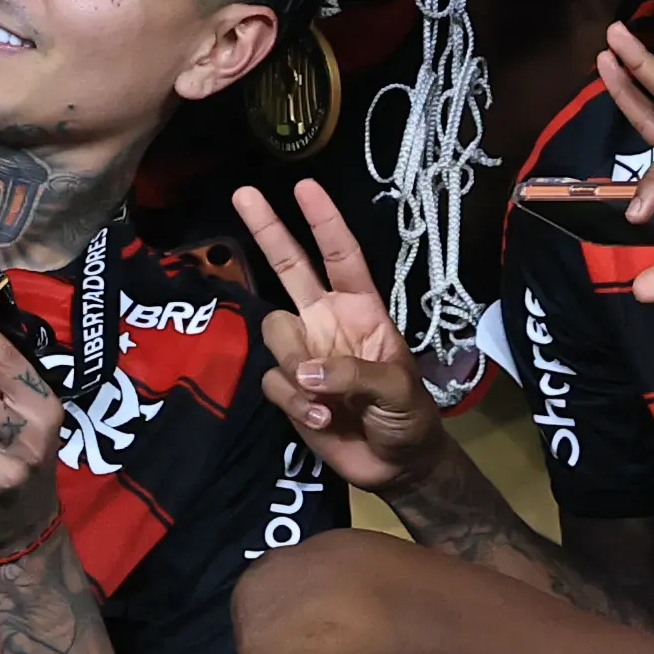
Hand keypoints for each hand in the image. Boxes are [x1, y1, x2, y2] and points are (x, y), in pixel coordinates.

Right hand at [236, 179, 447, 491]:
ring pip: (275, 333)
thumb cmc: (409, 416)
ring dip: (295, 365)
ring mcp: (306, 354)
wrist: (396, 466)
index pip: (341, 256)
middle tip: (244, 193)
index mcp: (361, 309)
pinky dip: (294, 402)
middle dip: (268, 230)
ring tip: (325, 400)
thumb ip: (354, 375)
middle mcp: (327, 321)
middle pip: (290, 267)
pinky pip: (272, 382)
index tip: (305, 187)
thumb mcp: (396, 389)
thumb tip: (307, 372)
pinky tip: (321, 419)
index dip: (324, 222)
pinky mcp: (289, 390)